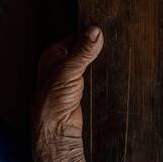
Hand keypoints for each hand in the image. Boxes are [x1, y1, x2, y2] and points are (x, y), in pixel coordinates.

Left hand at [32, 26, 103, 151]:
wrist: (57, 131)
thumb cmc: (52, 103)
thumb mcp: (68, 72)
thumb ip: (82, 52)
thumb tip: (95, 32)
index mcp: (52, 55)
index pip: (75, 36)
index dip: (88, 34)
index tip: (103, 30)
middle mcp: (61, 65)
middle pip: (84, 49)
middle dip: (95, 49)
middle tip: (109, 44)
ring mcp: (72, 78)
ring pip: (91, 64)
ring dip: (99, 64)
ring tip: (109, 59)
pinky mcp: (82, 90)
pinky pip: (94, 77)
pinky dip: (100, 76)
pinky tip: (107, 74)